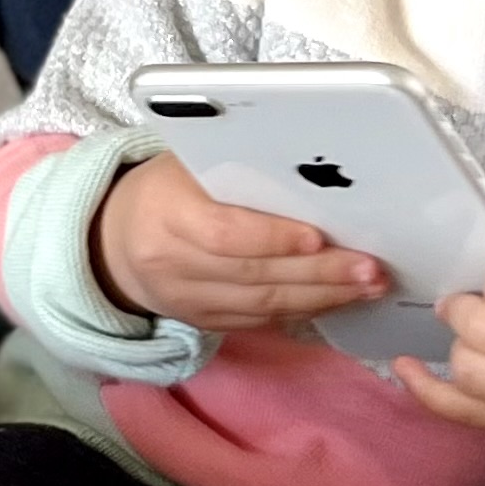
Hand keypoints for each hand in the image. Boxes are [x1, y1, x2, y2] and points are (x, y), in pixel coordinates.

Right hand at [93, 152, 384, 330]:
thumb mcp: (186, 162)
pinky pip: (261, 322)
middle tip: (370, 266)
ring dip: (323, 297)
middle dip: (319, 273)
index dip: (273, 239)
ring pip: (262, 306)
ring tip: (369, 285)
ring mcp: (187, 301)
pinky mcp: (204, 323)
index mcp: (166, 213)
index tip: (318, 237)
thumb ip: (236, 164)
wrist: (115, 242)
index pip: (224, 233)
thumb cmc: (166, 188)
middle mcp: (172, 264)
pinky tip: (339, 299)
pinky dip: (305, 311)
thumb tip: (311, 167)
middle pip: (253, 275)